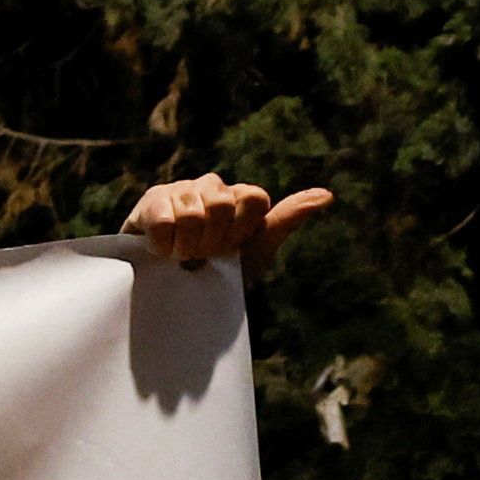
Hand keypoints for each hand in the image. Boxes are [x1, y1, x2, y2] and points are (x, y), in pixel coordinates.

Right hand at [124, 173, 333, 277]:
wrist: (167, 291)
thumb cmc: (214, 273)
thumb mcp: (254, 253)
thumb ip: (285, 222)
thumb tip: (328, 195)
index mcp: (240, 197)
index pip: (253, 198)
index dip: (240, 230)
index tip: (230, 249)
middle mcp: (212, 187)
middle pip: (221, 205)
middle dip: (211, 241)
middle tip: (201, 256)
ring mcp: (181, 191)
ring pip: (193, 213)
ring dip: (186, 247)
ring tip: (180, 255)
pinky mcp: (152, 201)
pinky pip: (165, 220)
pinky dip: (164, 244)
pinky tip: (160, 250)